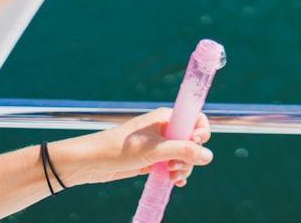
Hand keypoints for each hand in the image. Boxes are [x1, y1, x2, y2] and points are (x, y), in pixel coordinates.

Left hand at [53, 108, 212, 187]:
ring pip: (182, 156)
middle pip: (191, 141)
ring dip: (182, 168)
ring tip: (172, 177)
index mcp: (166, 118)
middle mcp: (164, 129)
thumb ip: (183, 151)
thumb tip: (208, 156)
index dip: (201, 132)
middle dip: (189, 156)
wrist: (91, 163)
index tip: (196, 144)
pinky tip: (174, 182)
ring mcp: (158, 145)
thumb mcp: (155, 151)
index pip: (195, 119)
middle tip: (176, 167)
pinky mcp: (152, 159)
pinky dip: (175, 174)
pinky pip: (171, 165)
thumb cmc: (120, 149)